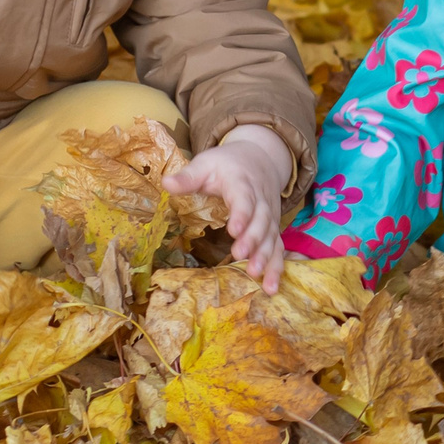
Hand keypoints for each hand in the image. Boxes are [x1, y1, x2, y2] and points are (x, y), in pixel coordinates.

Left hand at [167, 124, 293, 292]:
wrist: (261, 157)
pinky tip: (271, 286)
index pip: (243, 198)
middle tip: (241, 256)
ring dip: (266, 256)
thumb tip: (165, 183)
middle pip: (261, 220)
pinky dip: (277, 266)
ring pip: (272, 236)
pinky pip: (278, 247)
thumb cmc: (227, 164)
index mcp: (241, 182)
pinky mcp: (274, 227)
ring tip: (256, 274)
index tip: (234, 230)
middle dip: (253, 239)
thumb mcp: (206, 163)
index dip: (241, 214)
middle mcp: (261, 200)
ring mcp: (270, 215)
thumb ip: (188, 177)